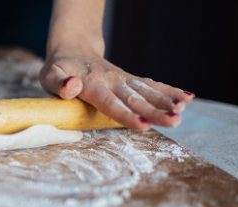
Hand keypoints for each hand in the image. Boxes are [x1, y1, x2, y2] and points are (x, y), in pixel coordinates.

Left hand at [39, 51, 193, 128]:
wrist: (73, 50)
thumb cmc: (59, 69)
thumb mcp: (49, 75)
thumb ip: (58, 83)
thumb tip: (71, 86)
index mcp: (92, 85)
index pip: (110, 103)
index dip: (126, 115)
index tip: (142, 125)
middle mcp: (112, 81)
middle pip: (135, 99)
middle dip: (155, 111)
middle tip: (174, 121)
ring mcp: (123, 80)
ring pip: (147, 91)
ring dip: (167, 101)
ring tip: (184, 111)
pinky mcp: (130, 80)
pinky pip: (151, 85)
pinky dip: (169, 90)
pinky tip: (188, 98)